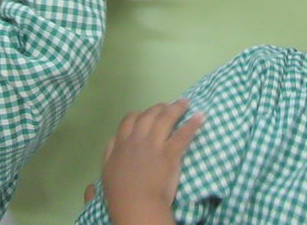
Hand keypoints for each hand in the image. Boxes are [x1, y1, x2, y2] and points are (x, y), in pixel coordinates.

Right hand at [100, 99, 203, 224]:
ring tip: (184, 103)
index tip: (145, 115)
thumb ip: (109, 151)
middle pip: (149, 115)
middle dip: (159, 108)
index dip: (139, 114)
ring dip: (176, 108)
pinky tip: (200, 116)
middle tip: (167, 106)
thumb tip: (113, 139)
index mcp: (122, 142)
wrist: (137, 204)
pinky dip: (192, 124)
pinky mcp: (170, 153)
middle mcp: (138, 138)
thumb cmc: (120, 192)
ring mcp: (155, 144)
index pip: (130, 119)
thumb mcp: (107, 169)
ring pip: (165, 119)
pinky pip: (182, 134)